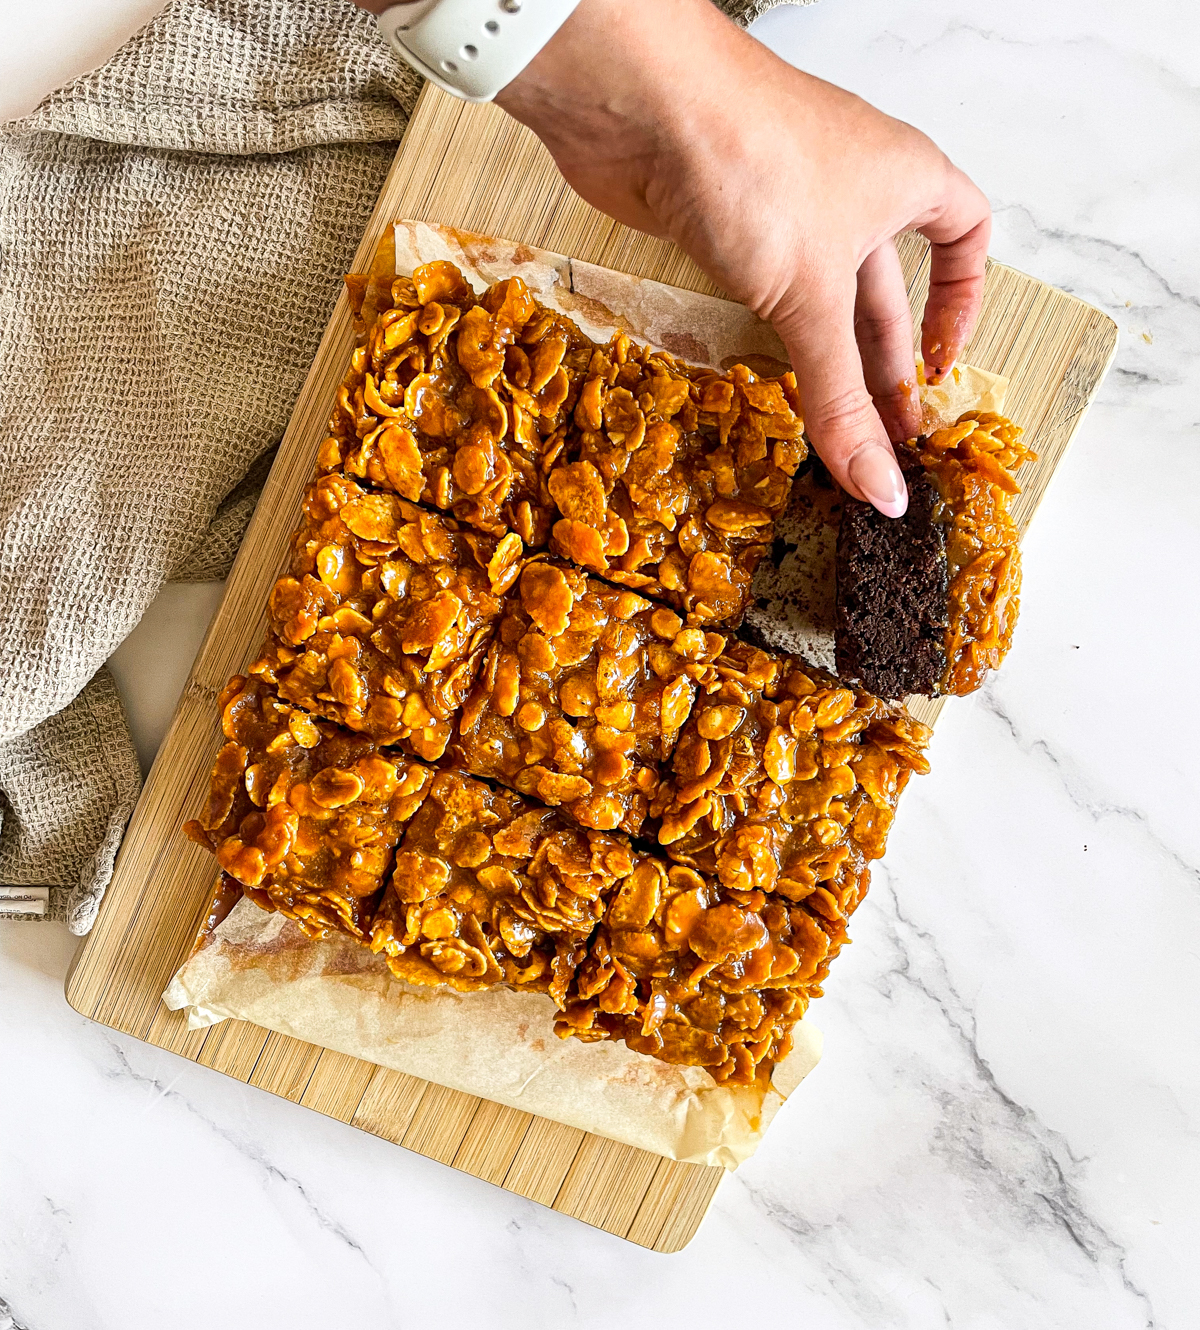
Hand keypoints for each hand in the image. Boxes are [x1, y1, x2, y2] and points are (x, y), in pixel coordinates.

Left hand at [496, 0, 990, 516]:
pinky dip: (776, 337)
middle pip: (884, 288)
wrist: (641, 103)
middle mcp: (853, 186)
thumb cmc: (755, 165)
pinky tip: (772, 381)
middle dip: (884, 365)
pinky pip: (769, 288)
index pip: (964, 235)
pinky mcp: (729, 220)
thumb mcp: (814, 298)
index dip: (960, 302)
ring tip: (832, 429)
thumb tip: (880, 486)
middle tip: (882, 439)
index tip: (939, 366)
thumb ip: (843, 397)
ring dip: (829, 361)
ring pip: (822, 293)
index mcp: (906, 180)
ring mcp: (787, 202)